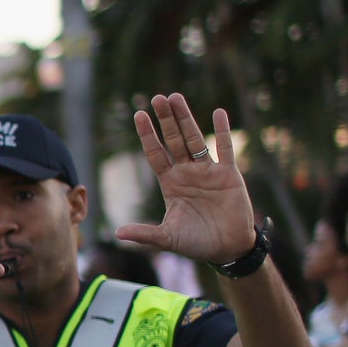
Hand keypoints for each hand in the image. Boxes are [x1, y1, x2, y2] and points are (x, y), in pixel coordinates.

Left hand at [117, 94, 257, 264]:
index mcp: (170, 183)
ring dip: (186, 119)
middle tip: (157, 98)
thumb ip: (145, 233)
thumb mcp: (168, 238)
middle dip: (165, 119)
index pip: (156, 153)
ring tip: (176, 98)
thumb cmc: (197, 243)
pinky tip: (218, 113)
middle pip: (174, 140)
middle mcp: (187, 173)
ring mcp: (208, 171)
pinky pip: (225, 149)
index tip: (138, 114)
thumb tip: (118, 233)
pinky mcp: (229, 174)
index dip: (147, 135)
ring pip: (195, 139)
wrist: (227, 249)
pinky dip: (222, 132)